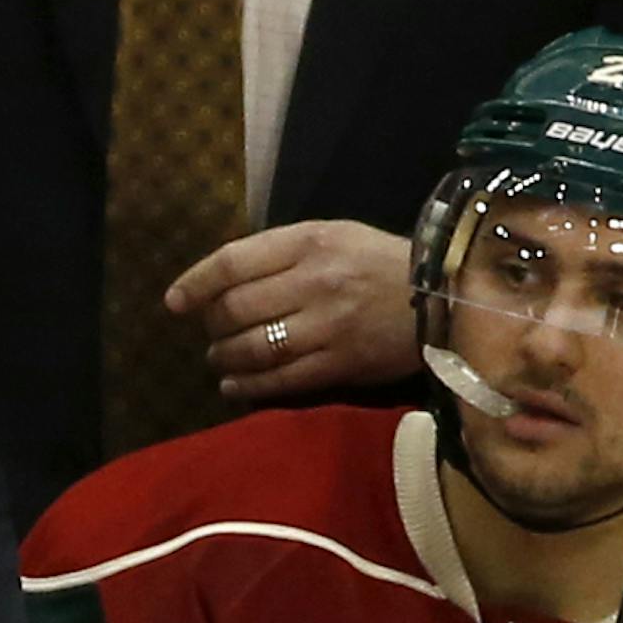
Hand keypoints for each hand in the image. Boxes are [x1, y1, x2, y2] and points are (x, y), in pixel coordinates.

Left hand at [165, 221, 418, 404]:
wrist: (447, 296)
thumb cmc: (380, 263)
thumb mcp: (333, 236)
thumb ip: (280, 254)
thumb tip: (221, 282)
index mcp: (310, 242)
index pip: (232, 263)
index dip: (195, 284)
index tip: (174, 302)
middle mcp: (315, 282)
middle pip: (234, 310)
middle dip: (212, 326)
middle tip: (212, 332)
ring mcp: (327, 327)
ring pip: (250, 348)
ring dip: (223, 357)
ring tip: (220, 358)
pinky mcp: (339, 365)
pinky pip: (277, 381)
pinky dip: (245, 386)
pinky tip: (233, 385)